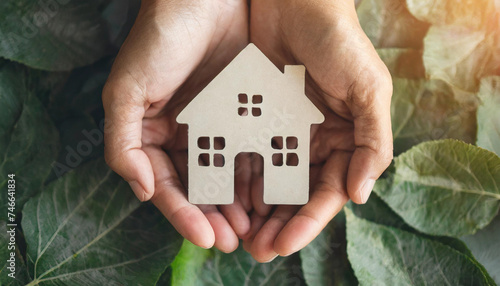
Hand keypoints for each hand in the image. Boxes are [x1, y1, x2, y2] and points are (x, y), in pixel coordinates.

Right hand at [102, 0, 249, 251]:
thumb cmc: (160, 39)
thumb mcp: (127, 90)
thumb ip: (124, 143)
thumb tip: (140, 192)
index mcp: (156, 135)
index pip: (167, 186)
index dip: (183, 215)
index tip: (204, 237)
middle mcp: (187, 135)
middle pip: (200, 187)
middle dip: (215, 217)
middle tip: (235, 241)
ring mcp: (218, 126)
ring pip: (229, 175)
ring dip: (240, 204)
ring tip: (255, 228)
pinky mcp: (247, 112)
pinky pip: (254, 149)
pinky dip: (260, 174)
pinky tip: (271, 194)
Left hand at [242, 0, 392, 261]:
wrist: (293, 0)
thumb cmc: (338, 40)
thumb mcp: (368, 89)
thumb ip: (372, 141)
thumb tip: (361, 196)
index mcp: (342, 140)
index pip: (326, 193)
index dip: (308, 221)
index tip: (285, 244)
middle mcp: (311, 141)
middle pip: (294, 195)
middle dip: (278, 225)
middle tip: (257, 250)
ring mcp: (280, 131)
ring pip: (267, 182)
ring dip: (254, 210)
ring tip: (238, 234)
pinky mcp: (252, 117)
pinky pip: (243, 154)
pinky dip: (235, 178)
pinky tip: (224, 197)